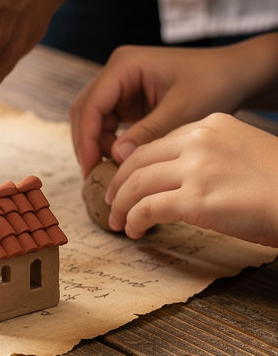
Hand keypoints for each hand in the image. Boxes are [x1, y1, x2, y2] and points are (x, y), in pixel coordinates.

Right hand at [69, 43, 265, 177]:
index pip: (91, 105)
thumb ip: (148, 133)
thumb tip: (115, 156)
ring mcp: (120, 84)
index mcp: (125, 65)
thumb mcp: (182, 111)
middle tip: (93, 175)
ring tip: (111, 170)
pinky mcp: (127, 98)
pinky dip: (110, 143)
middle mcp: (117, 71)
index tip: (90, 168)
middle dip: (87, 144)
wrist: (236, 74)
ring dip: (97, 145)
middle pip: (85, 111)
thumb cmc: (214, 83)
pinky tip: (121, 160)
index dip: (86, 139)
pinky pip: (107, 122)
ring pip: (93, 119)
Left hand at [105, 113, 277, 244]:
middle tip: (112, 201)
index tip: (128, 181)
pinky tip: (135, 230)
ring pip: (136, 184)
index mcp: (213, 125)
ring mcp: (197, 169)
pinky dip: (134, 220)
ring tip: (119, 221)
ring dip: (121, 205)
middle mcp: (201, 141)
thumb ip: (211, 157)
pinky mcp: (196, 199)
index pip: (160, 143)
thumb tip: (179, 179)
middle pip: (139, 160)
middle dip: (119, 183)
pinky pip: (147, 208)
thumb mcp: (243, 154)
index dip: (137, 164)